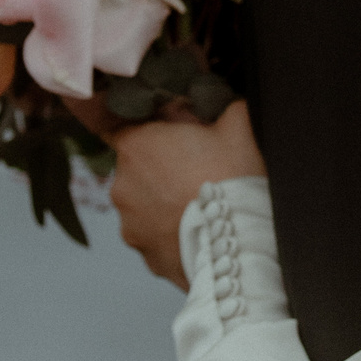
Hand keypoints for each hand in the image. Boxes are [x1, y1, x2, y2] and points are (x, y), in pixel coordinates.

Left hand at [69, 99, 264, 290]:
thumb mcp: (237, 124)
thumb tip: (225, 102)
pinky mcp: (147, 258)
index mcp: (134, 145)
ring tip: (201, 209)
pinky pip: (156, 239)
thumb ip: (222, 106)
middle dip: (160, 169)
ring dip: (164, 205)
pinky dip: (172, 236)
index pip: (117, 126)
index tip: (165, 137)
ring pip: (144, 207)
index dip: (144, 131)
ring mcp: (130, 225)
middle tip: (196, 173)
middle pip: (135, 169)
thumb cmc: (235, 178)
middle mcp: (121, 185)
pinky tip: (200, 233)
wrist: (243, 244)